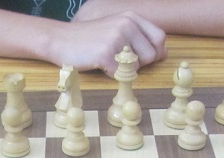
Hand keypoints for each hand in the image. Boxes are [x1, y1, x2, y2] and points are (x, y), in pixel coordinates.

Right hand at [48, 11, 166, 73]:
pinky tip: (100, 66)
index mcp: (131, 18)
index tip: (142, 59)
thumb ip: (139, 38)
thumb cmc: (89, 39)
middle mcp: (126, 25)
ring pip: (136, 67)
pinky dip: (111, 74)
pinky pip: (120, 74)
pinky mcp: (106, 53)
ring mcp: (116, 38)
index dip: (155, 53)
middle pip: (151, 55)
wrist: (59, 40)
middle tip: (120, 61)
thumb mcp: (116, 29)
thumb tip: (164, 53)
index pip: (160, 38)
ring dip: (124, 70)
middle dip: (139, 64)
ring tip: (108, 61)